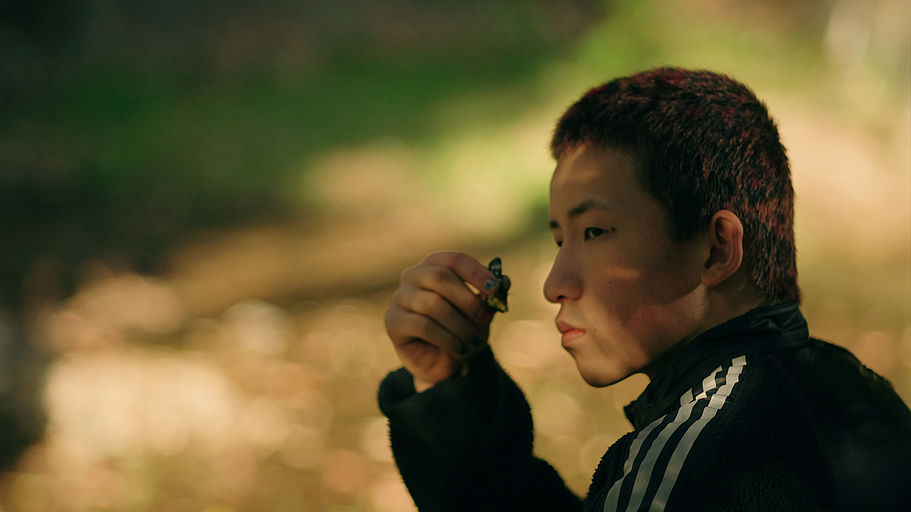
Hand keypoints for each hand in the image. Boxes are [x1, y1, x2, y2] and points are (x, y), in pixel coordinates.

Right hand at [384, 252, 508, 391]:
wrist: (443, 362)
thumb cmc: (462, 329)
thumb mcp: (481, 312)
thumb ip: (491, 296)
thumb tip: (504, 280)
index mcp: (434, 265)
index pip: (455, 260)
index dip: (477, 273)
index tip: (496, 289)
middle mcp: (412, 276)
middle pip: (440, 278)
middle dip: (468, 300)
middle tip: (485, 319)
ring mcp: (399, 297)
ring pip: (433, 304)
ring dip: (460, 325)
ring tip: (475, 342)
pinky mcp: (393, 322)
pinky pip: (423, 326)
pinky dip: (448, 339)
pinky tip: (460, 350)